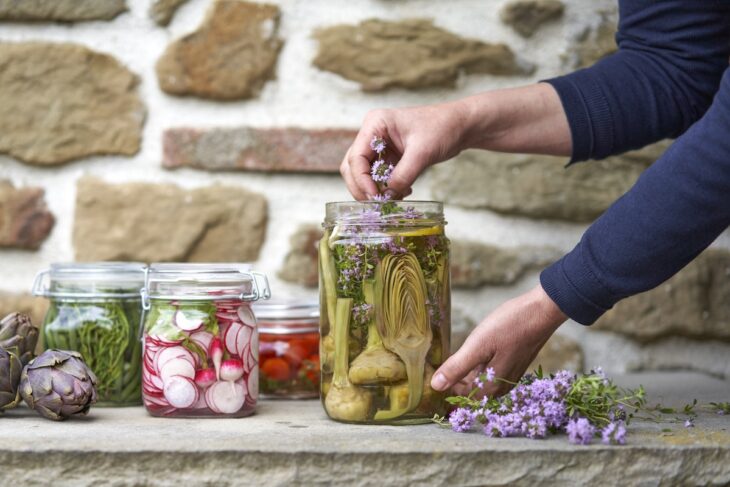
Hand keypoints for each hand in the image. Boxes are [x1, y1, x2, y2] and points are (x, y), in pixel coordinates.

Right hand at [340, 100, 471, 199]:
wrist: (461, 126)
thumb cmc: (443, 128)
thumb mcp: (422, 152)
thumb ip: (403, 175)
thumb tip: (388, 196)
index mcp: (375, 124)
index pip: (355, 157)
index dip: (361, 180)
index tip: (375, 197)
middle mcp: (372, 134)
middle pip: (353, 167)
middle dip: (363, 188)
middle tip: (379, 204)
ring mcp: (379, 146)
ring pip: (363, 175)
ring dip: (375, 190)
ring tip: (394, 197)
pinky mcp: (388, 157)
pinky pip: (378, 178)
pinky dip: (386, 189)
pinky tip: (403, 191)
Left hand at [431, 285, 567, 396]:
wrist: (542, 311)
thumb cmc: (510, 326)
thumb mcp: (478, 345)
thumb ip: (457, 367)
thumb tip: (435, 386)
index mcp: (492, 386)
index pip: (463, 397)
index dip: (448, 386)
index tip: (435, 371)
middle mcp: (503, 386)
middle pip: (473, 391)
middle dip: (457, 380)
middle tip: (442, 363)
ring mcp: (511, 374)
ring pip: (483, 381)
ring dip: (469, 373)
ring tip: (456, 358)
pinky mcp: (515, 363)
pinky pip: (493, 372)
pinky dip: (480, 366)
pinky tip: (477, 352)